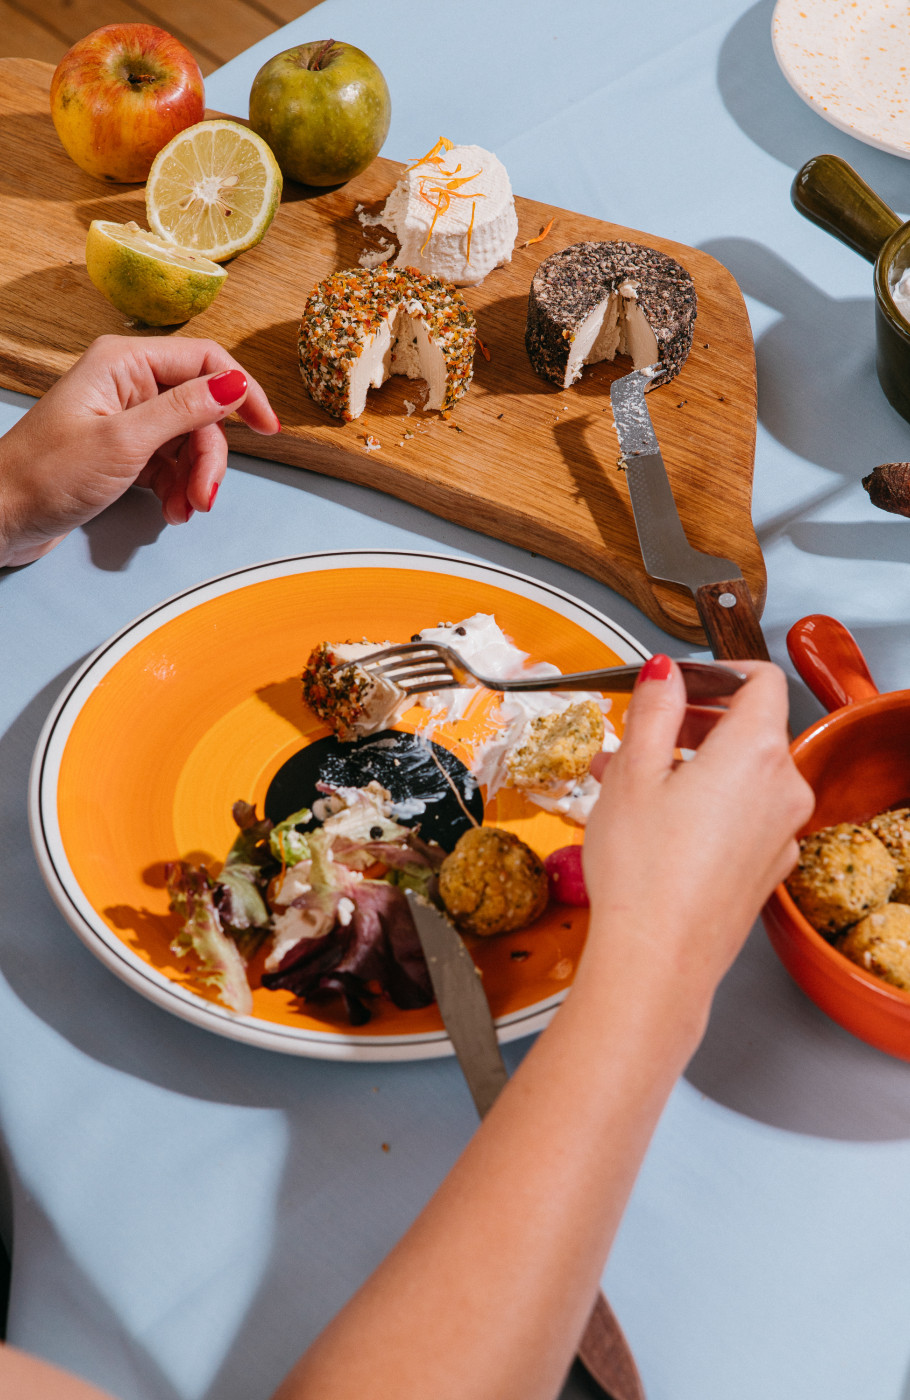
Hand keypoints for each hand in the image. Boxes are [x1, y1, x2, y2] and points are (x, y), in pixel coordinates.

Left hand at [0, 334, 279, 566]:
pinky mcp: (124, 450)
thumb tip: (235, 383)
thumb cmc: (45, 475)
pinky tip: (170, 510)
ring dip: (194, 479)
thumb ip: (184, 410)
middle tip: (204, 495)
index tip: (267, 428)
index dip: (242, 391)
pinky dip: (178, 488)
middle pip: (202, 409)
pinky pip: (171, 462)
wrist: (3, 517)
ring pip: (189, 441)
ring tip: (183, 510)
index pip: (206, 360)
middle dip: (209, 456)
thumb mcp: (125, 441)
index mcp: (124, 362)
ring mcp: (126, 417)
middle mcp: (128, 382)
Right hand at [581, 655, 813, 1023]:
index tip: (678, 681)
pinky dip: (705, 801)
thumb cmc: (644, 873)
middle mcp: (784, 789)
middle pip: (751, 727)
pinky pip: (741, 813)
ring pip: (741, 773)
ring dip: (691, 762)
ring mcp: (781, 832)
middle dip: (694, 719)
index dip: (717, 670)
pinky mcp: (767, 866)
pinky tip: (653, 818)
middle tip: (644, 728)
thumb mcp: (633, 772)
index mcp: (756, 752)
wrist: (657, 961)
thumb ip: (655, 708)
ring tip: (628, 775)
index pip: (761, 680)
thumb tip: (665, 672)